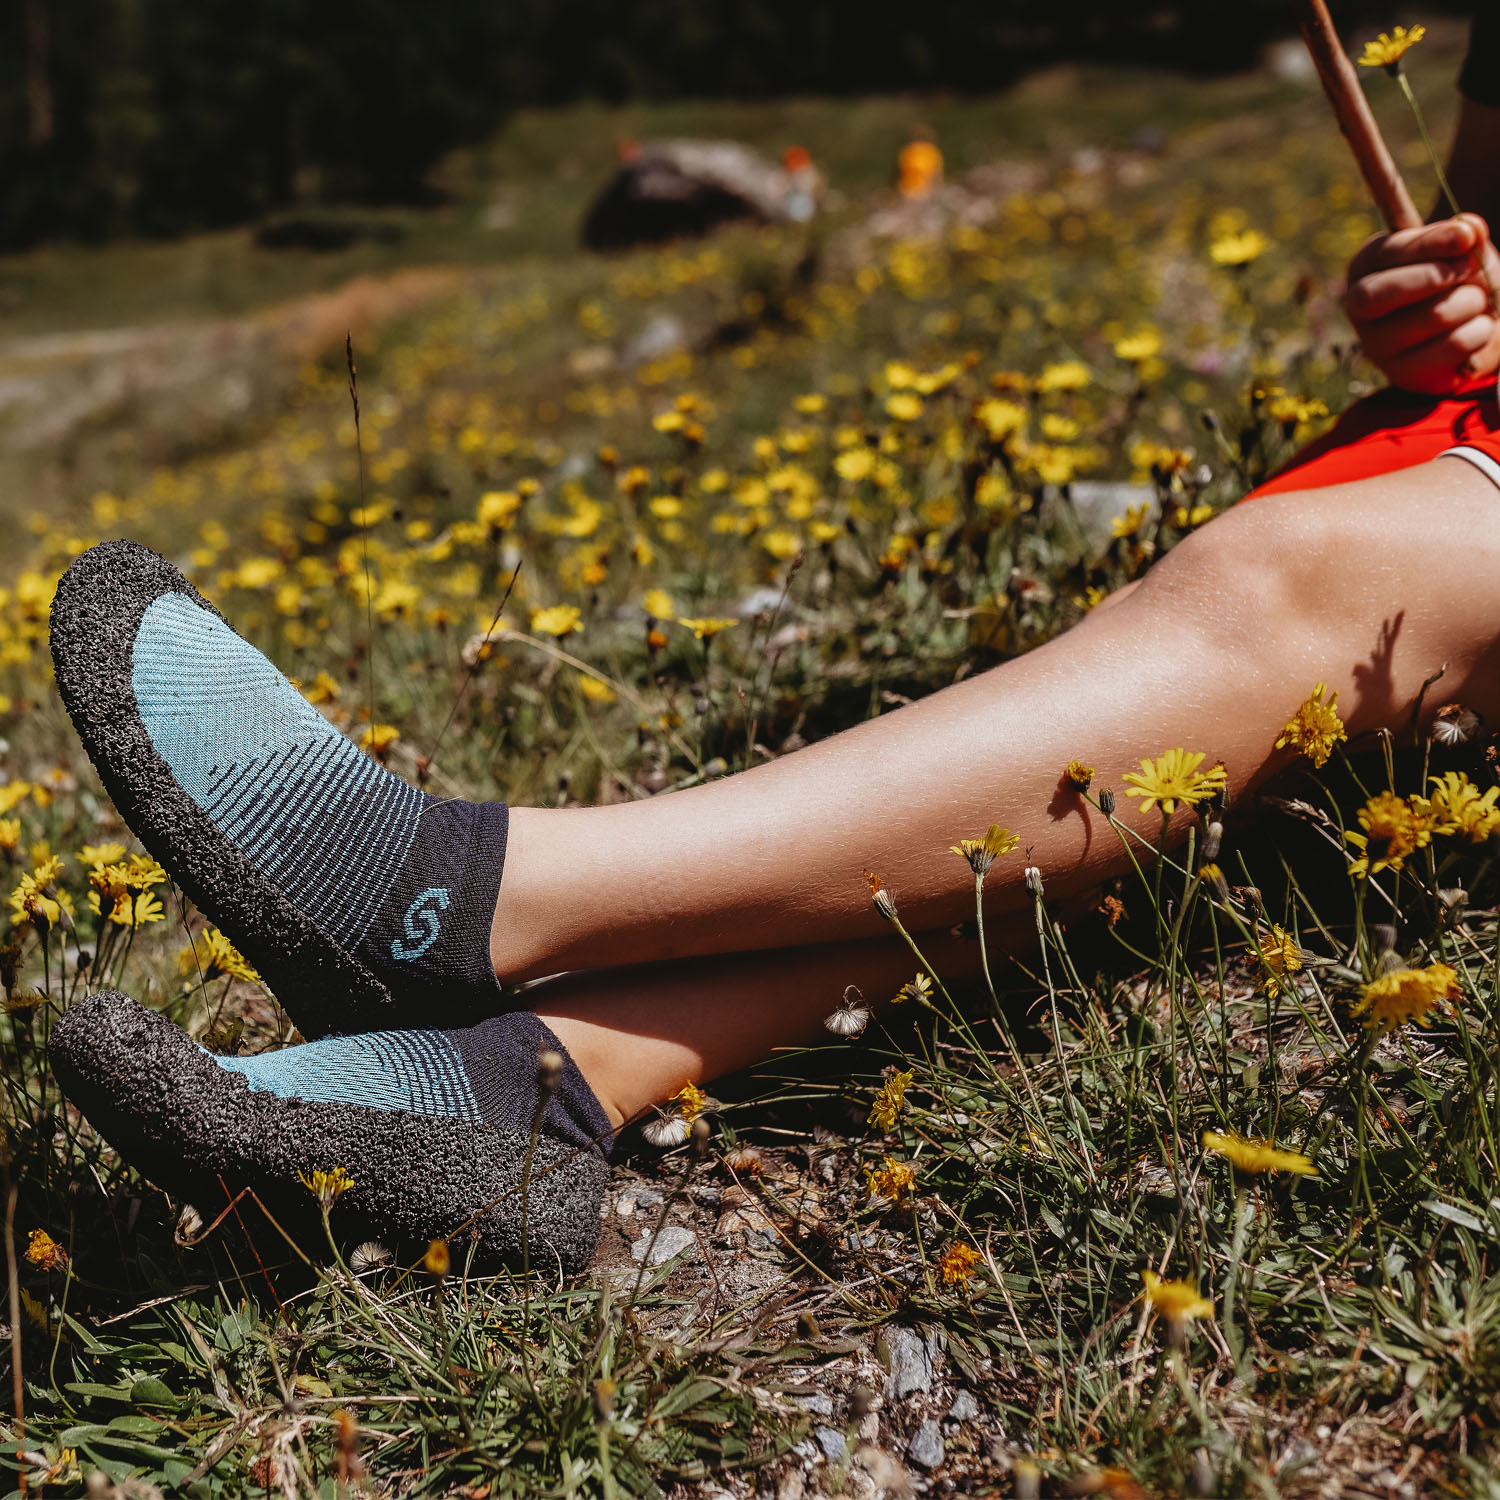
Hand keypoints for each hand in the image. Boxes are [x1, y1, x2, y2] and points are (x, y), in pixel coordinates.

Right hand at [1343, 213, 1499, 394]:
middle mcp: (1360, 309)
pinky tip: (1478, 328)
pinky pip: (1452, 345)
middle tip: (1469, 270)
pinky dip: (1480, 331)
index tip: (1466, 236)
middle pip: (1379, 294)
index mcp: (1365, 268)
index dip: (1427, 243)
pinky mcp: (1403, 374)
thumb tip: (1469, 227)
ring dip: (1471, 301)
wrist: (1473, 329)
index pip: (1386, 254)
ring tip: (1478, 300)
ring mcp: (1377, 345)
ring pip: (1431, 316)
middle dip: (1434, 277)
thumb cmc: (1459, 281)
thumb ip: (1465, 237)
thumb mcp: (1462, 252)